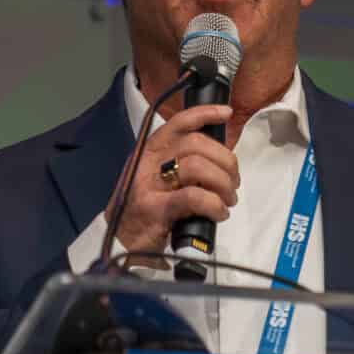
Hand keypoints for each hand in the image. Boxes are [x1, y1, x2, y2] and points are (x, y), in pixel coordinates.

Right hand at [107, 103, 238, 257]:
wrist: (120, 240)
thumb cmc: (144, 209)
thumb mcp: (158, 177)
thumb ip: (180, 163)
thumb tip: (218, 158)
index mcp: (150, 151)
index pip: (178, 123)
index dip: (205, 113)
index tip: (226, 114)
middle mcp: (148, 162)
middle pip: (195, 144)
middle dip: (225, 161)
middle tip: (233, 182)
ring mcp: (149, 185)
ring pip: (197, 166)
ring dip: (223, 183)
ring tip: (227, 199)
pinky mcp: (155, 208)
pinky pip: (194, 197)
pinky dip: (214, 205)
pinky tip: (218, 214)